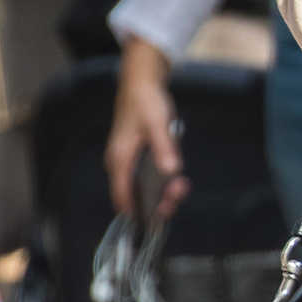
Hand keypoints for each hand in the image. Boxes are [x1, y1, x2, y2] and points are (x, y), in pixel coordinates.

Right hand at [105, 37, 188, 219]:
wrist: (141, 80)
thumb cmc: (147, 101)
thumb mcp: (158, 124)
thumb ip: (165, 148)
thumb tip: (171, 172)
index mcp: (120, 158)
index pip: (123, 196)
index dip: (138, 212)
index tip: (156, 221)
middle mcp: (120, 162)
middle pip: (135, 193)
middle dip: (158, 200)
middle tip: (179, 194)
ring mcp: (128, 158)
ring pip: (144, 184)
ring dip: (163, 189)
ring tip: (182, 185)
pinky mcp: (137, 153)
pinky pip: (148, 173)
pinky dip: (162, 178)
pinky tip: (176, 174)